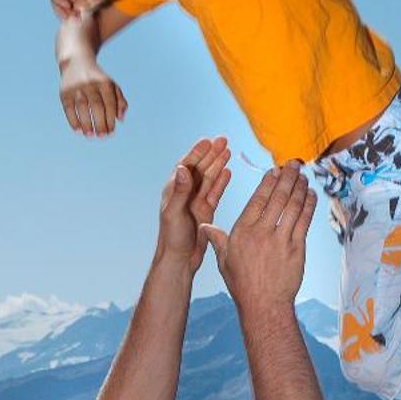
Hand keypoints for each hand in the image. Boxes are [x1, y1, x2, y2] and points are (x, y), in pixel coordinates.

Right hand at [58, 59, 127, 137]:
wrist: (76, 62)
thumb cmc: (98, 79)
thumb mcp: (111, 86)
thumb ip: (120, 101)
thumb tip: (120, 119)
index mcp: (105, 82)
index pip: (109, 104)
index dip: (110, 120)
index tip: (110, 133)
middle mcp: (90, 83)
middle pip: (96, 106)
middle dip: (100, 124)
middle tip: (101, 136)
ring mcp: (76, 87)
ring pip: (82, 108)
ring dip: (86, 124)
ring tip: (90, 135)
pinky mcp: (64, 91)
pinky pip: (69, 108)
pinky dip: (73, 120)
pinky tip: (78, 130)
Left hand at [157, 137, 231, 270]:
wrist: (179, 259)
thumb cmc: (172, 238)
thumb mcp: (174, 213)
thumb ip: (180, 191)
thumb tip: (183, 168)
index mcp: (174, 190)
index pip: (187, 166)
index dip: (197, 152)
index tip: (208, 141)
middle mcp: (185, 193)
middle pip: (200, 168)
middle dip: (211, 154)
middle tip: (223, 140)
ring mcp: (196, 202)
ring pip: (209, 178)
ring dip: (218, 164)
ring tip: (227, 150)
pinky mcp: (205, 211)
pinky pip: (215, 192)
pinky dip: (221, 181)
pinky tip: (228, 171)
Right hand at [200, 162, 312, 313]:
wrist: (263, 305)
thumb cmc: (242, 283)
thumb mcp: (224, 260)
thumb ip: (217, 239)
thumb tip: (204, 227)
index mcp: (243, 231)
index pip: (257, 200)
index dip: (268, 182)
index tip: (275, 171)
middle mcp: (262, 232)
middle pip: (277, 198)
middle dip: (287, 178)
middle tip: (294, 164)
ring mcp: (281, 240)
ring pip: (293, 207)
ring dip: (300, 188)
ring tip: (304, 176)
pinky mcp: (296, 249)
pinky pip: (304, 222)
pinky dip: (309, 206)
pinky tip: (311, 195)